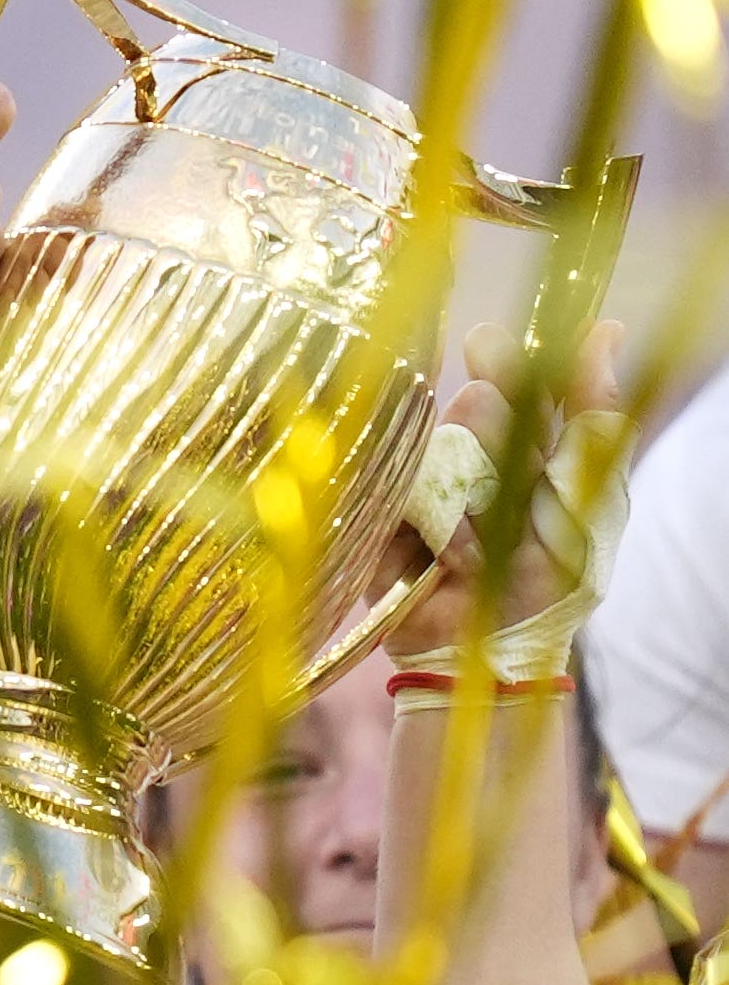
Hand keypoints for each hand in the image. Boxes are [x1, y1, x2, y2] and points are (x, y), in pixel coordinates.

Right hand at [386, 317, 630, 669]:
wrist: (491, 653)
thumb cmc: (554, 582)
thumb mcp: (590, 497)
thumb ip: (594, 415)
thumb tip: (604, 330)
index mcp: (526, 444)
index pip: (514, 378)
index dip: (505, 358)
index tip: (487, 344)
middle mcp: (472, 457)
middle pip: (472, 405)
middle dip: (489, 440)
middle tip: (502, 485)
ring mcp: (423, 488)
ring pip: (434, 447)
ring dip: (465, 499)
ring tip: (481, 551)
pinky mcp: (381, 522)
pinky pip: (398, 496)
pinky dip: (433, 535)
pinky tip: (451, 565)